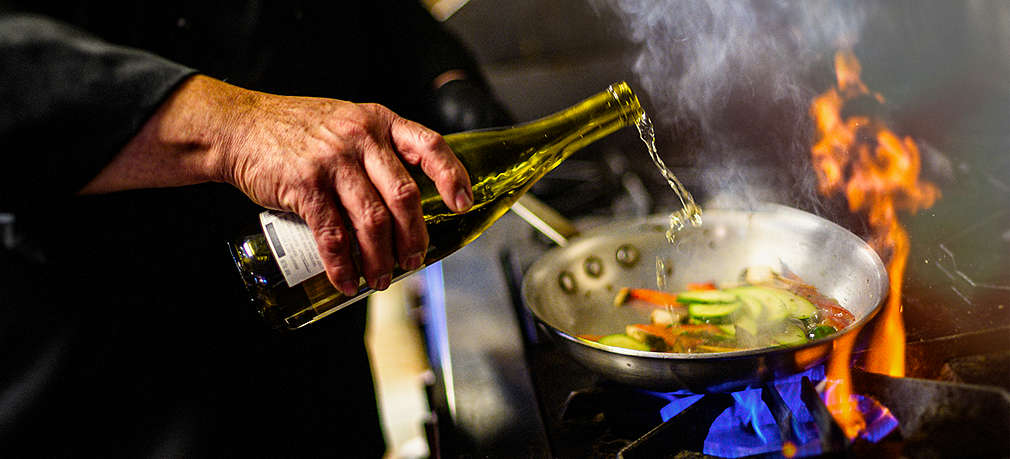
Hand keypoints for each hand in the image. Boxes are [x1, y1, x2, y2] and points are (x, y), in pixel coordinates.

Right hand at [81, 75, 472, 294]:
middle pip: (404, 196)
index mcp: (379, 122)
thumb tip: (409, 202)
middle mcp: (361, 139)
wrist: (240, 128)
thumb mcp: (347, 124)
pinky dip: (343, 264)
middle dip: (414, 237)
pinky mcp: (305, 186)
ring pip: (372, 221)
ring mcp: (332, 162)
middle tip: (413, 261)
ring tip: (382, 278)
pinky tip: (348, 281)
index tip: (463, 205)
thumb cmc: (297, 132)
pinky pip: (333, 234)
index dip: (452, 177)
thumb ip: (377, 151)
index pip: (430, 146)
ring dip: (381, 259)